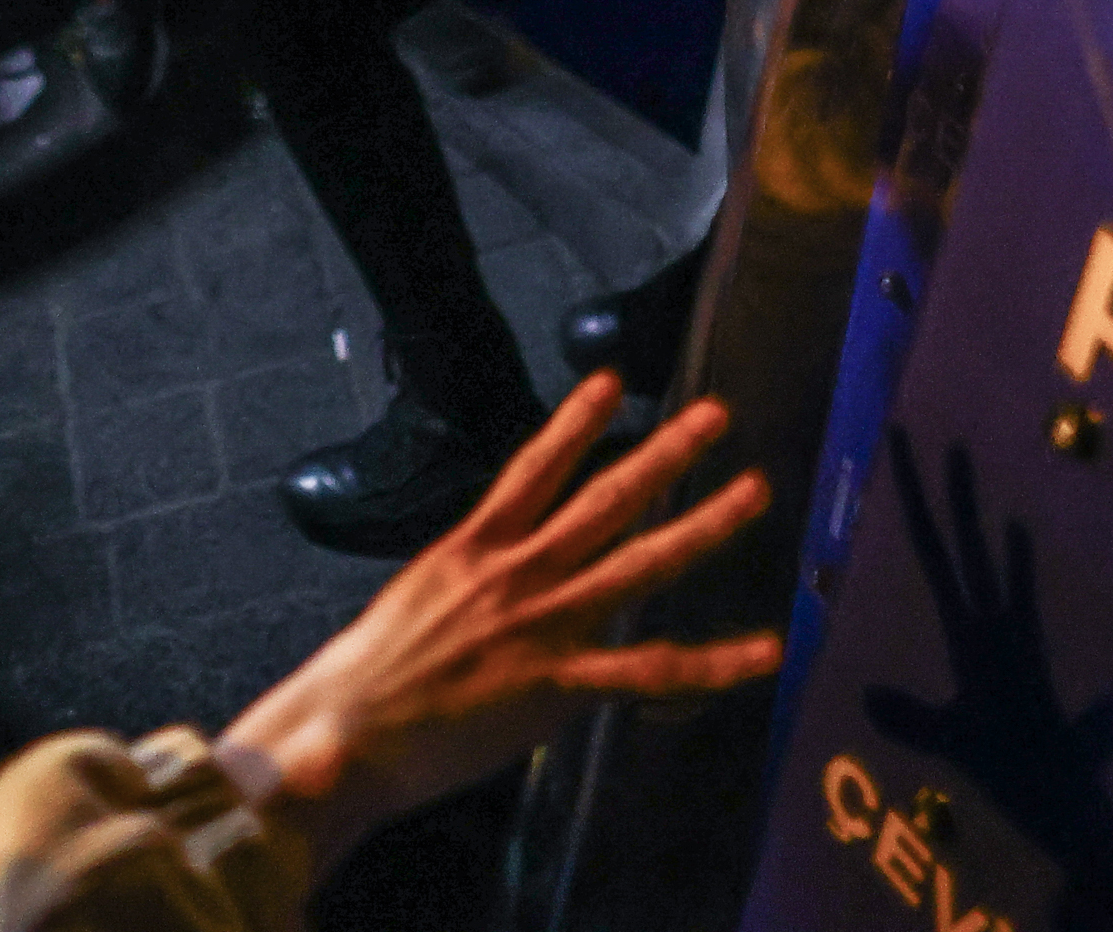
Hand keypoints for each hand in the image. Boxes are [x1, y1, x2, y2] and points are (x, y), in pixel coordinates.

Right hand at [218, 378, 779, 879]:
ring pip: (641, 563)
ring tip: (753, 490)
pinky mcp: (560, 683)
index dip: (574, 423)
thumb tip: (487, 590)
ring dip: (704, 524)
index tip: (609, 382)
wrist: (347, 731)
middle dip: (664, 455)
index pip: (533, 468)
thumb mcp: (413, 604)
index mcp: (472, 548)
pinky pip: (653, 670)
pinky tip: (765, 650)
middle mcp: (516, 574)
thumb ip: (463, 590)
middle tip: (714, 417)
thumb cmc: (363, 678)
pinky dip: (716, 662)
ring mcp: (544, 625)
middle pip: (605, 500)